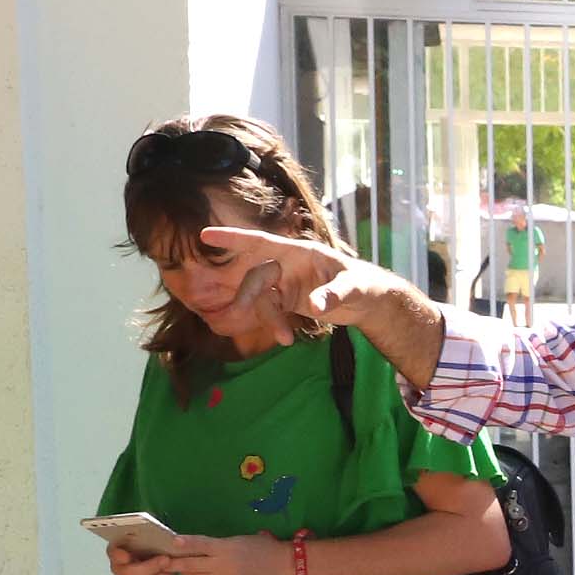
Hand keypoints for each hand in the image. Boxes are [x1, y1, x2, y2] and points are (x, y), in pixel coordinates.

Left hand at [160, 534, 289, 574]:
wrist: (285, 566)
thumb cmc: (264, 546)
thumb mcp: (240, 540)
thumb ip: (219, 546)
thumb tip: (199, 548)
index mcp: (227, 549)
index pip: (200, 546)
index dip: (184, 545)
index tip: (169, 544)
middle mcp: (224, 566)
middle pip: (193, 565)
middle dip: (175, 564)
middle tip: (160, 562)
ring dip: (187, 572)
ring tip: (174, 567)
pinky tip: (199, 574)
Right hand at [195, 224, 400, 331]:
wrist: (370, 303)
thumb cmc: (365, 285)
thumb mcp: (354, 289)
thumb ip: (334, 295)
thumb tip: (314, 306)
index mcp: (300, 252)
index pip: (261, 242)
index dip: (234, 238)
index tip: (204, 236)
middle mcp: (288, 265)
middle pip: (256, 277)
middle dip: (248, 296)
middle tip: (239, 315)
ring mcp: (286, 283)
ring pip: (261, 298)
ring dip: (267, 318)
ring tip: (285, 339)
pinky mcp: (288, 301)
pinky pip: (271, 311)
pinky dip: (274, 324)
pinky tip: (286, 339)